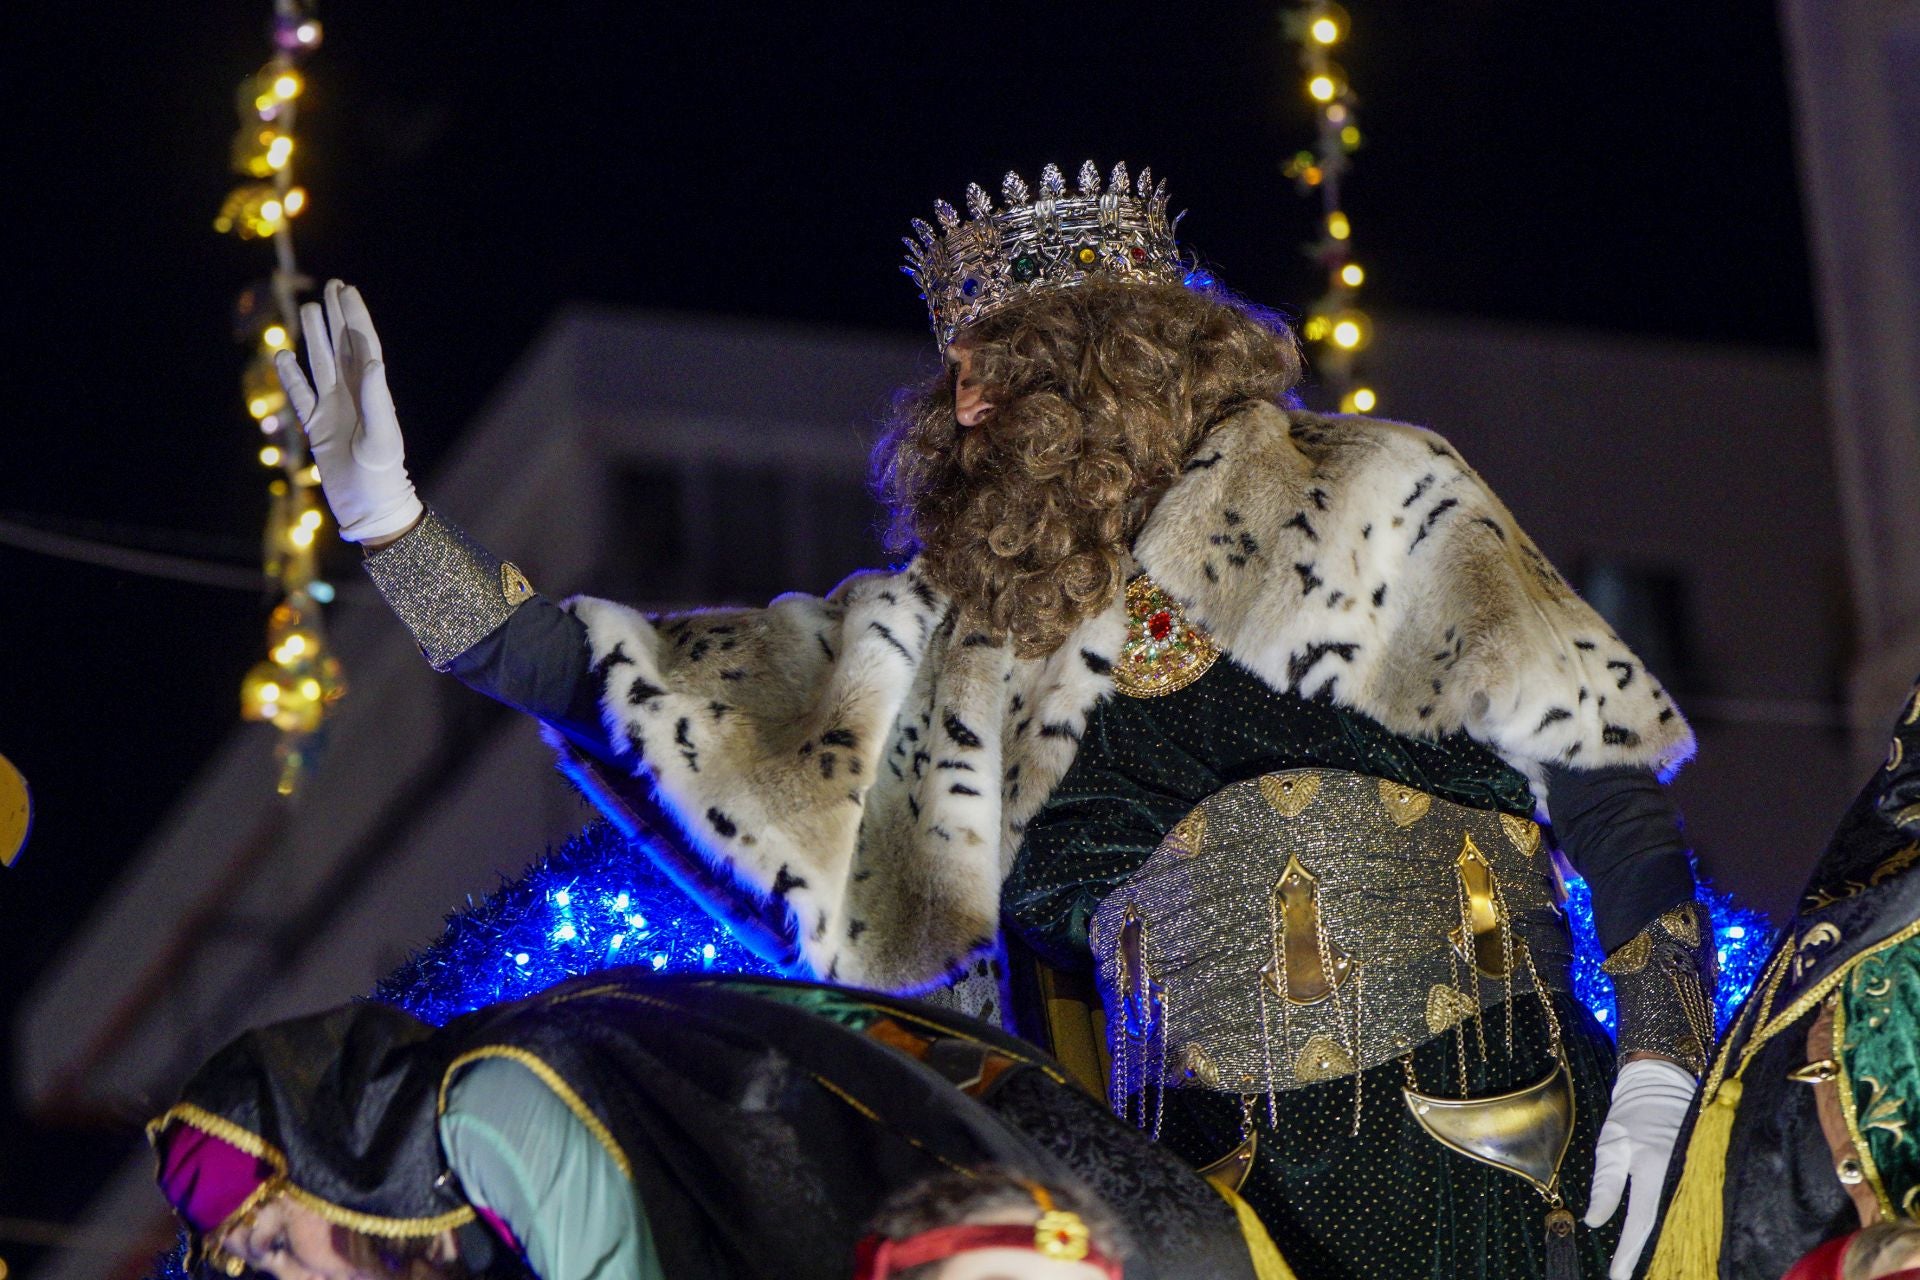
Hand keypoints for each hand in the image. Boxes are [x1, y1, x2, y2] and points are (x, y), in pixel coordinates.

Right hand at [274, 279, 423, 543]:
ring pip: (321, 364)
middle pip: (342, 346)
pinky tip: (282, 356)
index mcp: (373, 393)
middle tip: (332, 286)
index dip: (356, 317)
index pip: (364, 345)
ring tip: (308, 309)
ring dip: (315, 337)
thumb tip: (370, 360)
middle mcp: (353, 396)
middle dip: (338, 316)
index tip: (347, 290)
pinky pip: (300, 396)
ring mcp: (334, 409)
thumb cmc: (382, 475)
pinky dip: (291, 376)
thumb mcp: (382, 437)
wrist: (370, 507)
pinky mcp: (317, 427)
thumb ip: (376, 399)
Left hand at [1585, 1057, 1696, 1279]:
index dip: (1629, 1253)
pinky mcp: (1710, 1173)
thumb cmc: (1631, 1118)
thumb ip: (1606, 1187)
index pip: (1642, 1224)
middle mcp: (1683, 1177)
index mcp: (1656, 1171)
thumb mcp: (1610, 1147)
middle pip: (1670, 1230)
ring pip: (1688, 1223)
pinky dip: (1687, 1228)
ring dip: (1674, 1248)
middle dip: (1655, 1258)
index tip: (1617, 1276)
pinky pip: (1699, 1208)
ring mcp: (1702, 1175)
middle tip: (1638, 1276)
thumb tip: (1595, 1222)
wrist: (1662, 1087)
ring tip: (1658, 1269)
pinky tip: (1678, 1245)